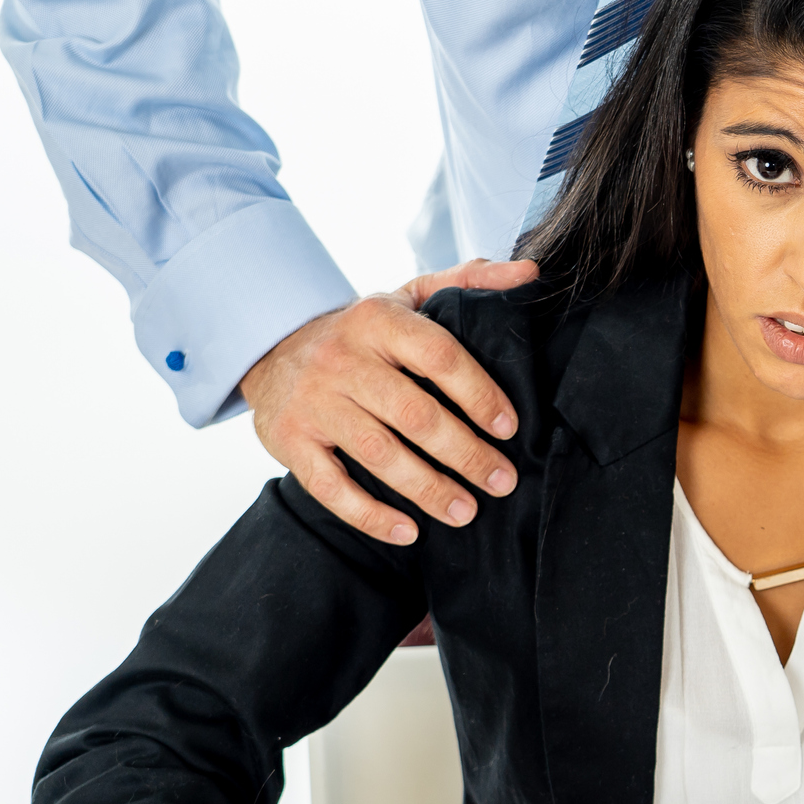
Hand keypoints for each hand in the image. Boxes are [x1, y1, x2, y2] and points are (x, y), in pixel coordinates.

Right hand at [241, 257, 538, 544]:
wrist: (272, 346)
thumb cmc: (363, 330)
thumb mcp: (410, 295)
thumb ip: (469, 280)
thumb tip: (531, 272)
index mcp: (378, 319)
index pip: (439, 355)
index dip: (479, 394)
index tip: (510, 428)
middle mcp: (342, 358)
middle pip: (414, 414)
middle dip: (465, 454)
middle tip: (502, 480)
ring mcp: (313, 402)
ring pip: (378, 454)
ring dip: (427, 489)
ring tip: (466, 511)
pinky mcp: (290, 440)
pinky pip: (331, 486)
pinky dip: (370, 515)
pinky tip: (408, 531)